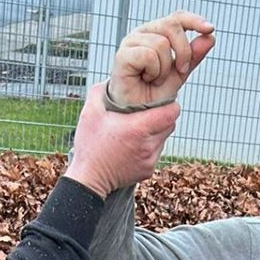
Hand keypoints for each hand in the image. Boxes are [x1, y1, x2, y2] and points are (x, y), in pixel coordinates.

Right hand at [67, 82, 179, 196]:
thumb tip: (110, 80)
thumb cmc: (89, 145)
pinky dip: (149, 147)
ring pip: (163, 139)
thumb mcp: (90, 112)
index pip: (171, 113)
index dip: (170, 104)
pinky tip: (133, 145)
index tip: (162, 101)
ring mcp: (150, 160)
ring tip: (138, 129)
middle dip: (162, 117)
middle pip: (170, 125)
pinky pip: (155, 153)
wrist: (88, 179)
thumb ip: (101, 91)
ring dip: (155, 132)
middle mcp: (148, 146)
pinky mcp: (148, 170)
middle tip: (148, 113)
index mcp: (138, 129)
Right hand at [109, 10, 214, 107]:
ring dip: (165, 68)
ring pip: (161, 43)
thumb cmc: (155, 90)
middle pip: (172, 25)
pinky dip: (154, 72)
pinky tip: (146, 78)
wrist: (138, 111)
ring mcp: (131, 42)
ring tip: (155, 78)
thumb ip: (194, 55)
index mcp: (157, 32)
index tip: (210, 29)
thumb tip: (210, 37)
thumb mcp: (181, 72)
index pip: (177, 17)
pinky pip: (149, 55)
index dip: (194, 20)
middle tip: (180, 70)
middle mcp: (143, 32)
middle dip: (184, 51)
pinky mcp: (122, 54)